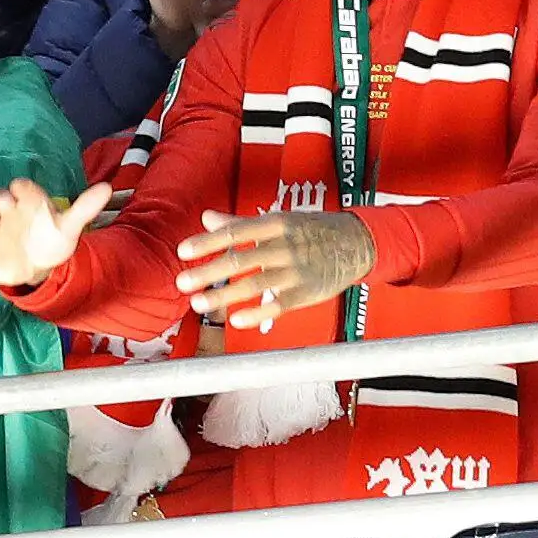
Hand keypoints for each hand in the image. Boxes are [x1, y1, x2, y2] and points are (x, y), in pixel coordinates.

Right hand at [0, 178, 112, 288]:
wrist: (39, 267)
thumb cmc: (51, 239)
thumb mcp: (69, 226)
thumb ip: (85, 208)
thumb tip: (107, 188)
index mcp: (28, 202)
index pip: (24, 189)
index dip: (23, 188)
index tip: (23, 188)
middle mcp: (8, 212)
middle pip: (2, 201)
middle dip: (3, 200)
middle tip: (6, 201)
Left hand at [175, 209, 375, 331]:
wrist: (356, 243)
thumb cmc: (309, 230)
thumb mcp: (277, 220)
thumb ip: (239, 223)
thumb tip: (205, 218)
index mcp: (274, 224)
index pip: (235, 232)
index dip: (208, 242)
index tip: (183, 251)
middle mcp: (284, 246)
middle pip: (241, 260)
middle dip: (208, 273)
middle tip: (182, 283)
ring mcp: (296, 270)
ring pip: (255, 284)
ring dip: (224, 295)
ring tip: (198, 304)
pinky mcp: (307, 293)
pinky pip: (279, 305)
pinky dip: (257, 313)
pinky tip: (236, 320)